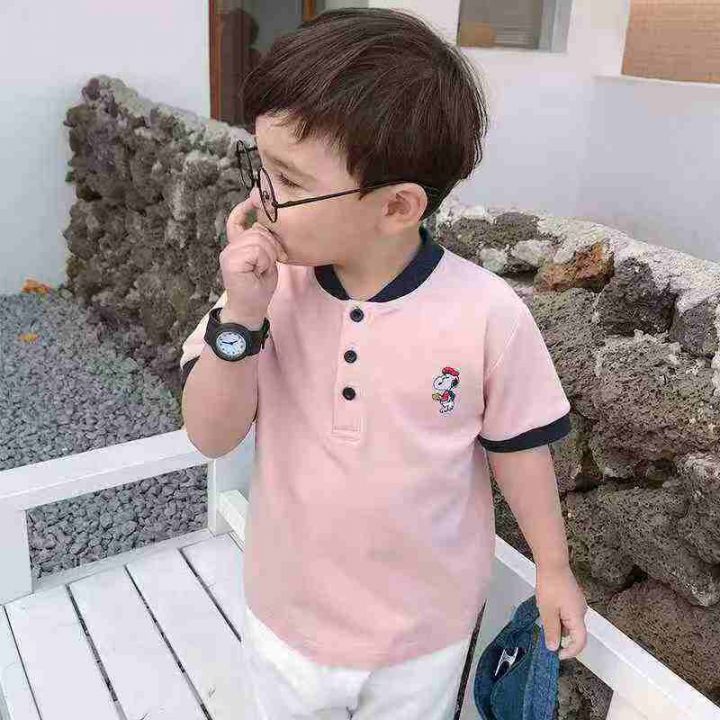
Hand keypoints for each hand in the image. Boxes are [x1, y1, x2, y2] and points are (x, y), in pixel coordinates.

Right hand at [220, 195, 287, 324]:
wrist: (250, 310)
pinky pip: (257, 250)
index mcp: (237, 246)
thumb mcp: (266, 260)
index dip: (244, 209)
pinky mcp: (231, 261)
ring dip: (269, 255)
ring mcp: (228, 254)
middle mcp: (230, 247)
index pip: (236, 220)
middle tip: (272, 262)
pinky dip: (264, 261)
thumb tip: (266, 224)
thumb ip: (264, 243)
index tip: (253, 200)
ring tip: (263, 269)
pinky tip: (259, 272)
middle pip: (258, 230)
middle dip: (272, 245)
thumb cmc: (259, 287)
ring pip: (258, 239)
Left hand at [535, 563, 587, 659]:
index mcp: (577, 616)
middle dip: (560, 635)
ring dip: (558, 625)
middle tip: (544, 632)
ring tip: (544, 615)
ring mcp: (578, 603)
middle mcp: (581, 611)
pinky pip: (568, 613)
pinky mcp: (573, 597)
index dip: (571, 652)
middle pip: (574, 632)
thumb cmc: (549, 587)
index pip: (580, 642)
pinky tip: (547, 607)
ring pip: (570, 622)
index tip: (557, 655)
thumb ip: (551, 631)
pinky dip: (558, 616)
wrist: (552, 563)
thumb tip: (553, 648)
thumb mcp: (547, 611)